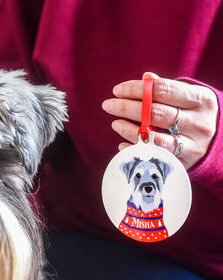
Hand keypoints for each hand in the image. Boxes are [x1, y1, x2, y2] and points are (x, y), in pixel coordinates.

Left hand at [102, 73, 217, 168]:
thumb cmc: (197, 114)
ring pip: (154, 136)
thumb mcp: (190, 98)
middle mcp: (199, 121)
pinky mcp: (185, 161)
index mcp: (200, 99)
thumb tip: (146, 78)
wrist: (221, 143)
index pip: (162, 90)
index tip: (117, 90)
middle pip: (155, 112)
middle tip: (108, 105)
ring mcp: (193, 143)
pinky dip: (136, 149)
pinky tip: (123, 144)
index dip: (136, 89)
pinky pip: (154, 155)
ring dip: (129, 129)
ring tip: (115, 123)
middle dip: (126, 108)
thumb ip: (168, 88)